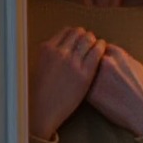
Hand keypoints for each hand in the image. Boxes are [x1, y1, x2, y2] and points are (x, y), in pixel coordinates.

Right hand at [30, 26, 104, 140]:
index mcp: (47, 49)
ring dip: (94, 41)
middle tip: (89, 43)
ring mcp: (73, 62)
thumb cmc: (42, 93)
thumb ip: (50, 54)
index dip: (75, 34)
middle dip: (85, 36)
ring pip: (89, 39)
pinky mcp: (85, 73)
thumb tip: (63, 45)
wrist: (45, 111)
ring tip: (96, 46)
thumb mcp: (40, 67)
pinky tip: (102, 51)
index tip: (78, 39)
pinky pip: (97, 51)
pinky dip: (101, 48)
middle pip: (78, 32)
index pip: (66, 31)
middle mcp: (59, 52)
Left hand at [85, 42, 142, 137]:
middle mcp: (106, 63)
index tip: (96, 59)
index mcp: (117, 54)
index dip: (97, 53)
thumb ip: (121, 58)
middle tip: (89, 69)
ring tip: (88, 81)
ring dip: (84, 74)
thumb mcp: (136, 66)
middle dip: (89, 62)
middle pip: (88, 56)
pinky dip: (82, 88)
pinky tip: (88, 92)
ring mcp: (96, 77)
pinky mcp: (90, 93)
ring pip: (82, 71)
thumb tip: (111, 55)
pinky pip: (81, 86)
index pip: (99, 46)